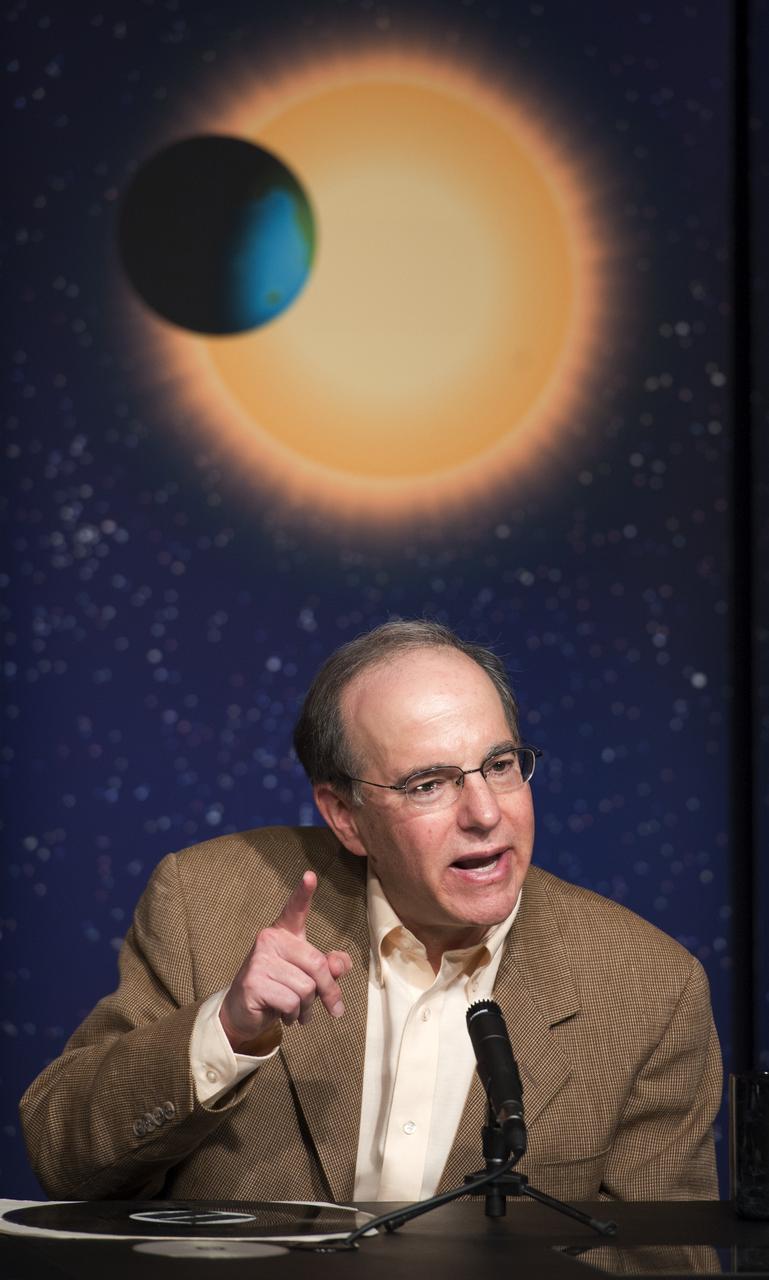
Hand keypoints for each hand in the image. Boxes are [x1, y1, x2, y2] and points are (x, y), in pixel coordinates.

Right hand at [219, 871, 351, 1052]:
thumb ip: (328, 968)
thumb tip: (340, 964)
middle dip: (328, 992)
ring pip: (306, 988)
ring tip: (296, 1010)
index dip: (303, 892)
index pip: (295, 909)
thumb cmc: (279, 989)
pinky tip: (284, 1015)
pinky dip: (294, 1016)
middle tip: (332, 1008)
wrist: (243, 1013)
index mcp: (284, 933)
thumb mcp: (307, 976)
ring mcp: (259, 960)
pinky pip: (291, 1003)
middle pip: (317, 965)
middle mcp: (269, 940)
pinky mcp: (253, 983)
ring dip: (307, 1008)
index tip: (310, 875)